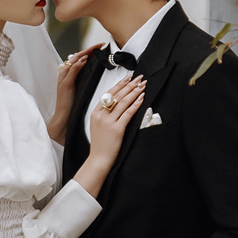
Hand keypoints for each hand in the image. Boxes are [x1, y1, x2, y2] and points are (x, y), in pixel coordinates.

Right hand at [47, 44, 103, 145]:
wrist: (64, 120)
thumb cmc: (74, 108)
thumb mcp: (81, 92)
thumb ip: (86, 82)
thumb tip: (98, 75)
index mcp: (69, 76)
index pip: (79, 59)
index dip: (90, 52)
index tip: (101, 47)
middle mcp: (65, 75)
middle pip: (76, 57)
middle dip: (89, 49)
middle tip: (100, 44)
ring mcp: (63, 80)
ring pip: (73, 61)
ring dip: (85, 53)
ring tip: (95, 48)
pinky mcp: (65, 86)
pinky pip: (71, 72)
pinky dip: (78, 65)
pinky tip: (85, 60)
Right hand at [74, 73, 145, 198]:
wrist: (98, 159)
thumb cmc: (100, 144)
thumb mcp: (97, 125)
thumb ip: (105, 114)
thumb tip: (116, 103)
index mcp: (95, 112)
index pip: (109, 93)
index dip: (120, 84)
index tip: (128, 78)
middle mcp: (101, 115)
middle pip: (117, 95)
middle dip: (130, 85)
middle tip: (139, 78)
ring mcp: (109, 121)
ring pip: (124, 102)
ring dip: (135, 92)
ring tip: (142, 86)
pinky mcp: (117, 129)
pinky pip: (128, 113)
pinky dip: (136, 104)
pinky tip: (141, 98)